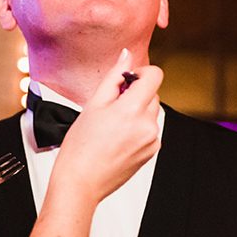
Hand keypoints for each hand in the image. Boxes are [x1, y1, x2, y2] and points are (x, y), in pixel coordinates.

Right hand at [53, 50, 162, 204]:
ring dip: (136, 111)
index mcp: (132, 110)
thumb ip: (114, 76)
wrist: (81, 182)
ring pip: (151, 112)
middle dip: (135, 93)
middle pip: (152, 94)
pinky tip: (117, 138)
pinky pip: (150, 129)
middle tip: (111, 106)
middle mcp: (148, 125)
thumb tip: (126, 55)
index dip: (140, 72)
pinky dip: (138, 127)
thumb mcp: (94, 104)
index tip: (126, 79)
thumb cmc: (80, 147)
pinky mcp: (151, 151)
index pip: (155, 75)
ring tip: (111, 126)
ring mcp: (152, 140)